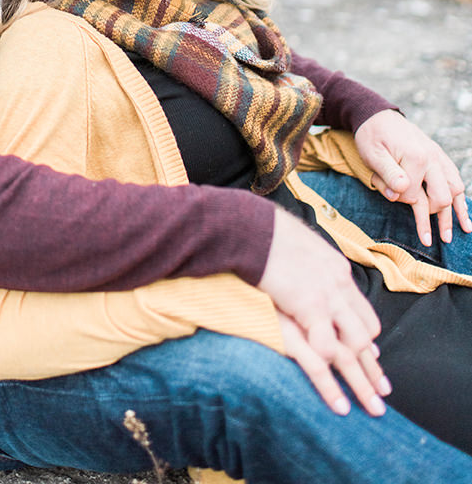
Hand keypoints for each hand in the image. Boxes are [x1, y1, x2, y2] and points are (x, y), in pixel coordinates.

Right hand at [259, 206, 385, 414]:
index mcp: (336, 269)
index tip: (372, 356)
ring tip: (372, 407)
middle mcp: (338, 283)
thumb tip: (313, 272)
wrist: (250, 226)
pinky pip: (326, 351)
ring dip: (363, 381)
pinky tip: (337, 400)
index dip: (367, 337)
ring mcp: (326, 295)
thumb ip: (310, 264)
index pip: (362, 310)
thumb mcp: (297, 246)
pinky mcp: (308, 306)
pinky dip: (332, 379)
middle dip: (373, 366)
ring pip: (354, 347)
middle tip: (383, 391)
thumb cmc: (264, 233)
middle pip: (365, 332)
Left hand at [354, 110, 471, 245]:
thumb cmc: (372, 136)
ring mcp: (438, 157)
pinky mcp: (439, 157)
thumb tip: (399, 194)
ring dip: (456, 213)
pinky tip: (463, 217)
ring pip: (455, 189)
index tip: (389, 196)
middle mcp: (432, 157)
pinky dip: (460, 199)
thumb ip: (387, 175)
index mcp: (415, 157)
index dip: (401, 201)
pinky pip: (455, 179)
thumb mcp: (372, 154)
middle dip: (437, 218)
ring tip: (455, 235)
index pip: (414, 195)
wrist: (377, 115)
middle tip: (429, 239)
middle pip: (442, 196)